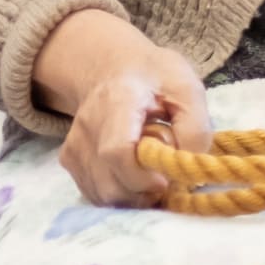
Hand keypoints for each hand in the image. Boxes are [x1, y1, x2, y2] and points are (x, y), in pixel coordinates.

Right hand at [32, 8, 211, 205]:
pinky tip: (133, 175)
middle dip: (144, 193)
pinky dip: (120, 195)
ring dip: (134, 197)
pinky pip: (96, 194)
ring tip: (149, 172)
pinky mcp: (69, 159)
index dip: (143, 177)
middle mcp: (87, 125)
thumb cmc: (155, 78)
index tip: (166, 178)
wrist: (112, 68)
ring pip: (103, 195)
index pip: (117, 151)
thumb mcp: (187, 89)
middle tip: (164, 176)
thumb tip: (187, 170)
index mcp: (117, 101)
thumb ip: (195, 128)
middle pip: (110, 184)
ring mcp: (74, 145)